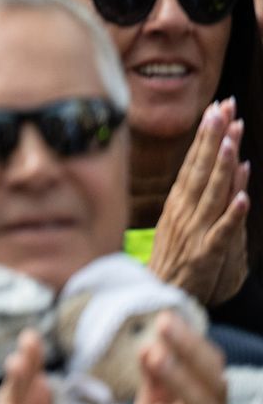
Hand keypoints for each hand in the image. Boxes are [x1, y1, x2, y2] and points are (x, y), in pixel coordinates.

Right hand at [151, 98, 249, 305]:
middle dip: (213, 138)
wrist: (160, 296)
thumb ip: (210, 195)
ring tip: (230, 142)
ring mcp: (196, 232)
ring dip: (221, 168)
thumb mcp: (187, 222)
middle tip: (223, 109)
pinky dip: (233, 215)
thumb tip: (234, 165)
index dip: (207, 134)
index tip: (218, 107)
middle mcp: (186, 212)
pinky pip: (223, 233)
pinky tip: (243, 198)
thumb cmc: (177, 259)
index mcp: (180, 202)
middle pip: (201, 169)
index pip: (195, 161)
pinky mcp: (206, 255)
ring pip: (212, 194)